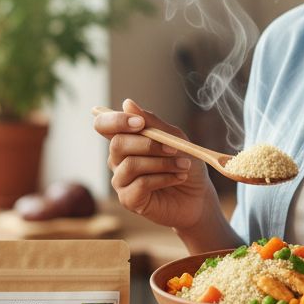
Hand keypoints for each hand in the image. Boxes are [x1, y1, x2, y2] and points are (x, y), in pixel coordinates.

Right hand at [92, 98, 216, 230]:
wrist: (199, 196)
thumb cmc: (186, 163)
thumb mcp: (174, 138)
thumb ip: (152, 123)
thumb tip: (127, 104)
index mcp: (126, 140)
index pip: (104, 125)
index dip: (116, 121)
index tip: (140, 123)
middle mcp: (118, 160)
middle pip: (117, 144)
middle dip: (148, 144)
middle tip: (174, 148)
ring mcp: (121, 180)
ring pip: (131, 164)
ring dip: (162, 163)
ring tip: (183, 165)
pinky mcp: (129, 200)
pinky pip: (140, 184)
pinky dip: (164, 178)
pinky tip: (178, 178)